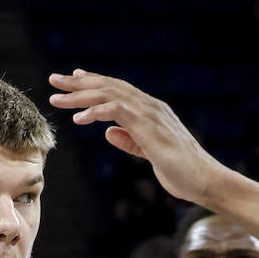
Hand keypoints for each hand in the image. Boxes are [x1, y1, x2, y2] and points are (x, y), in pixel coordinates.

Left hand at [49, 69, 223, 206]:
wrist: (204, 180)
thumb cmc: (181, 171)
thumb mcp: (148, 153)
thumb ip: (130, 141)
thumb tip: (109, 132)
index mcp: (150, 111)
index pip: (117, 90)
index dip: (94, 82)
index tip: (74, 77)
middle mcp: (150, 106)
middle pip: (109, 86)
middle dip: (79, 83)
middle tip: (54, 79)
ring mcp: (151, 114)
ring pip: (109, 94)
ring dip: (80, 95)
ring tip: (58, 98)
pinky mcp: (149, 126)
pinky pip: (117, 111)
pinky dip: (96, 112)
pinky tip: (78, 119)